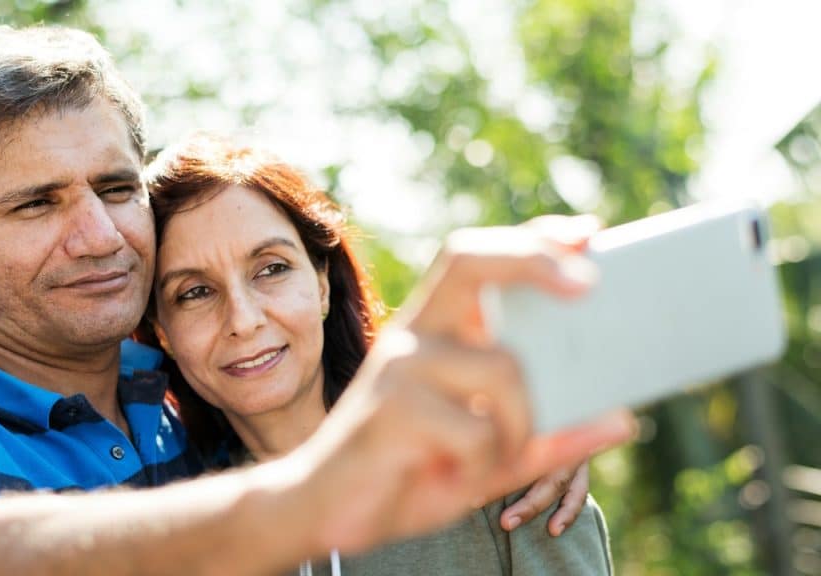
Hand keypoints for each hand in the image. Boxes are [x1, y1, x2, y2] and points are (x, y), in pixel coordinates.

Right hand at [290, 216, 633, 554]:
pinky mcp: (389, 408)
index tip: (590, 230)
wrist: (325, 512)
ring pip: (504, 369)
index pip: (480, 261)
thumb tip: (621, 419)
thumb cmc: (408, 473)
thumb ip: (548, 437)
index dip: (533, 239)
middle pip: (467, 258)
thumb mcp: (489, 457)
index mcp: (434, 334)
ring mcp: (398, 365)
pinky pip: (478, 430)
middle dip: (532, 256)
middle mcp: (413, 334)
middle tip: (590, 284)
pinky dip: (487, 465)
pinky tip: (454, 478)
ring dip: (524, 425)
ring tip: (498, 460)